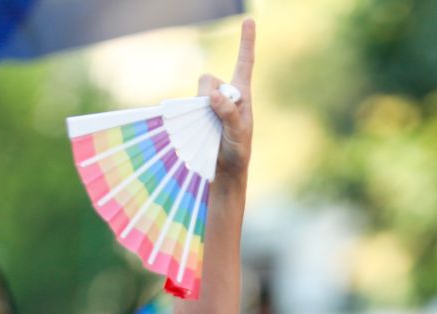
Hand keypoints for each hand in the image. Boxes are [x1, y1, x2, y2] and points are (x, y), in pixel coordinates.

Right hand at [202, 20, 255, 178]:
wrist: (223, 171)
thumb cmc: (237, 153)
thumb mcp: (238, 134)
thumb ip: (229, 113)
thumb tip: (215, 94)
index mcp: (241, 95)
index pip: (245, 63)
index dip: (247, 42)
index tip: (250, 20)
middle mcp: (225, 95)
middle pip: (208, 79)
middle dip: (206, 95)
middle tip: (214, 119)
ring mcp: (208, 104)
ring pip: (197, 91)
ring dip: (198, 108)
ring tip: (208, 130)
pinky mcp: (196, 113)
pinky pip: (186, 105)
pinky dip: (188, 114)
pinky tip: (196, 130)